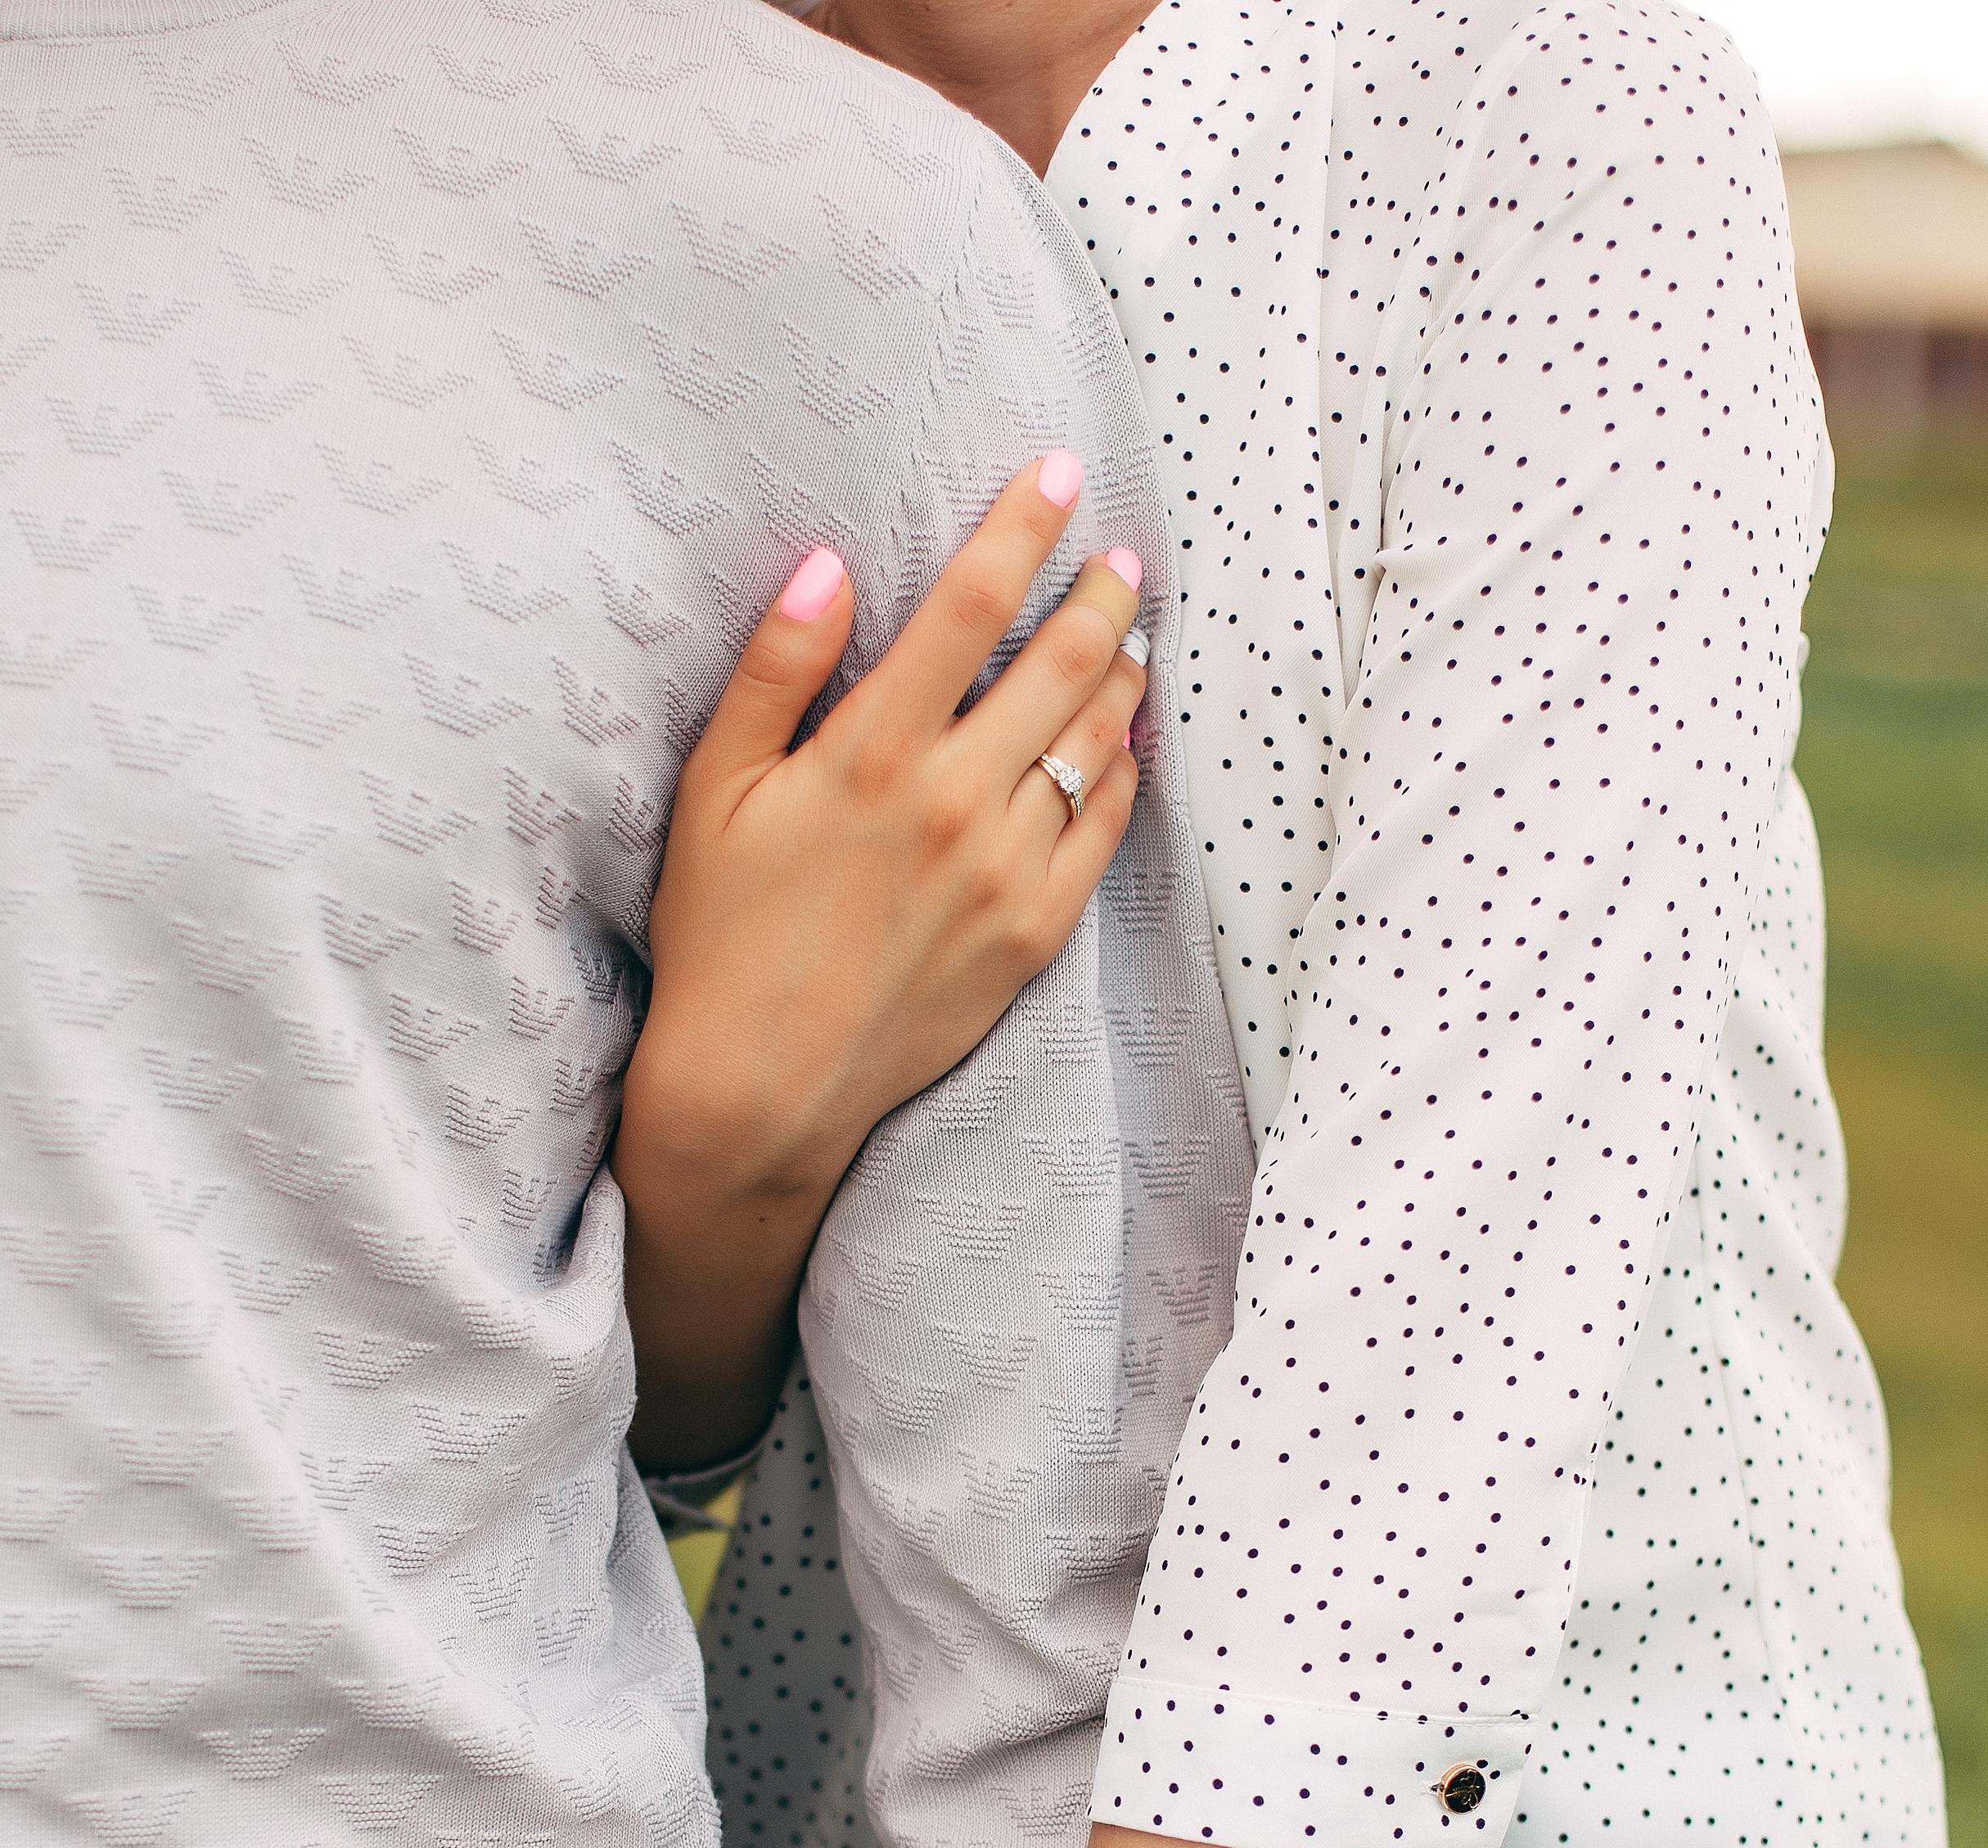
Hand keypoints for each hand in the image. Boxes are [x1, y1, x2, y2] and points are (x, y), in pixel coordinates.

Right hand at [616, 453, 1147, 1468]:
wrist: (758, 1089)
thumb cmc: (720, 936)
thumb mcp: (714, 791)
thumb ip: (773, 670)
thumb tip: (830, 563)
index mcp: (871, 752)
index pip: (970, 605)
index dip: (1023, 526)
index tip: (1060, 475)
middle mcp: (953, 803)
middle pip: (1059, 663)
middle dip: (1099, 594)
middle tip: (1119, 559)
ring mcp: (1004, 873)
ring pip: (1095, 743)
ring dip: (1120, 676)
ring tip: (1130, 637)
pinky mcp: (1031, 936)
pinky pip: (1104, 832)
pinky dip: (1124, 773)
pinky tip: (1124, 742)